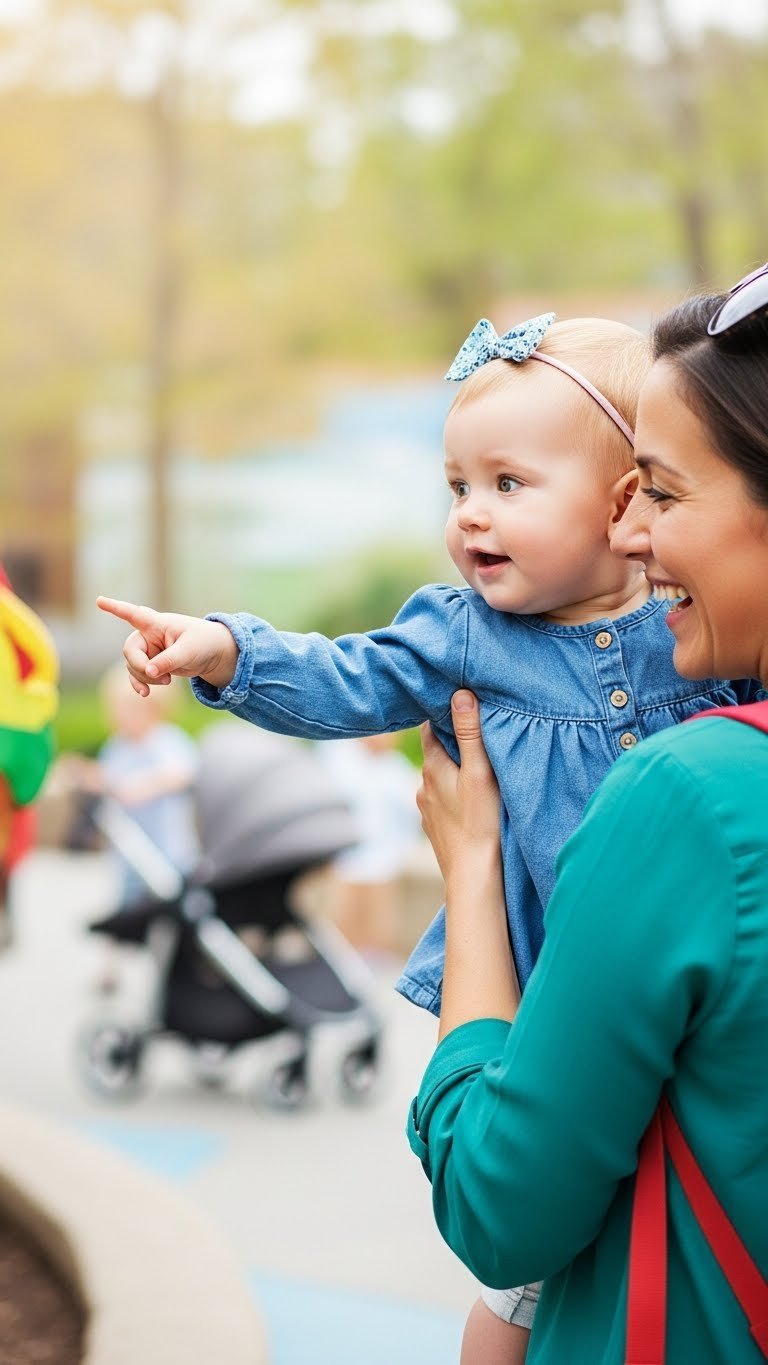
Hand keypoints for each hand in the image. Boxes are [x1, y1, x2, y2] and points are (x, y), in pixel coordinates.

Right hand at [96, 597, 238, 696]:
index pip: (133, 614)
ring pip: (133, 666)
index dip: (115, 608)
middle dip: (140, 667)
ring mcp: (149, 650)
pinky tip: (145, 694)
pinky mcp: (152, 664)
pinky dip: (140, 684)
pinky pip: (137, 675)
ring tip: (168, 681)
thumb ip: (168, 661)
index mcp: (157, 624)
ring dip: (146, 678)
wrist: (213, 654)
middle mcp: (149, 635)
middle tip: (159, 677)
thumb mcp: (188, 651)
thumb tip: (149, 673)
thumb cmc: (203, 643)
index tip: (99, 601)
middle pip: (130, 650)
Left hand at [417, 690, 500, 886]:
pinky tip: (469, 799)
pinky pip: (442, 800)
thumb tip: (460, 694)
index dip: (445, 715)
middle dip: (452, 742)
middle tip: (474, 732)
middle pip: (435, 752)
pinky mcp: (435, 827)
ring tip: (475, 766)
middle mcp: (422, 786)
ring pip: (439, 778)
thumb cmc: (481, 824)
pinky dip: (453, 793)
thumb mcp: (480, 773)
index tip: (459, 704)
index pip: (431, 729)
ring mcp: (426, 808)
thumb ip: (471, 734)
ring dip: (453, 770)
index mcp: (432, 767)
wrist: (473, 876)